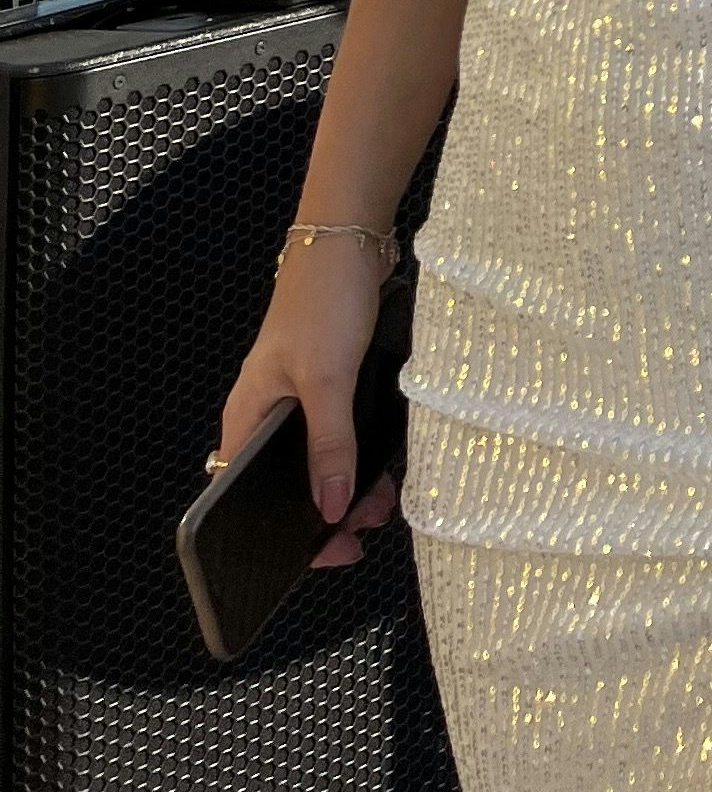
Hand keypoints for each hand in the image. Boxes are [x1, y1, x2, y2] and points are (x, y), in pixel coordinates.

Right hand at [216, 238, 395, 564]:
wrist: (349, 239)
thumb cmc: (323, 301)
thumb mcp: (326, 379)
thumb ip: (328, 445)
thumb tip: (328, 509)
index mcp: (248, 420)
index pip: (245, 501)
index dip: (278, 537)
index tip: (325, 553)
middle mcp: (268, 416)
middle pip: (286, 488)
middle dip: (324, 515)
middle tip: (367, 526)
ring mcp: (300, 401)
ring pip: (318, 465)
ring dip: (347, 488)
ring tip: (382, 502)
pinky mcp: (332, 385)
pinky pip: (341, 438)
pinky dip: (360, 458)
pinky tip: (385, 469)